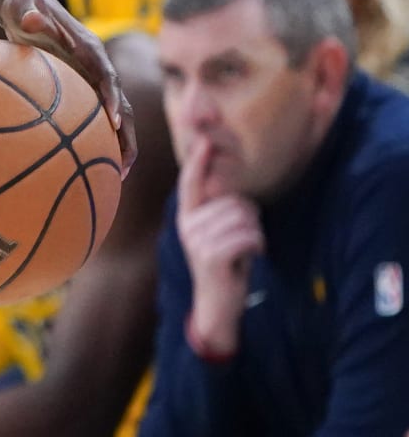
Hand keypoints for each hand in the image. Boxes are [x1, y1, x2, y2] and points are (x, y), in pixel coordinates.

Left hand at [0, 0, 135, 172]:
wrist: (24, 6)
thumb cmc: (21, 7)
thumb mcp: (21, 7)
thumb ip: (27, 12)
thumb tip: (30, 20)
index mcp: (88, 48)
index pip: (107, 76)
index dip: (112, 98)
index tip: (112, 122)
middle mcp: (97, 65)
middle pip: (121, 103)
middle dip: (126, 134)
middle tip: (125, 165)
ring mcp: (91, 78)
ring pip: (114, 115)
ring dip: (119, 144)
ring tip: (116, 176)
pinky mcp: (82, 87)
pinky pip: (94, 117)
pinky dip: (98, 139)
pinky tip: (86, 165)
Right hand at [176, 137, 261, 353]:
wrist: (217, 305)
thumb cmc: (224, 264)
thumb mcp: (217, 234)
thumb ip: (219, 211)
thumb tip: (232, 190)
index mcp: (188, 216)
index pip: (191, 182)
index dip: (198, 161)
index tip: (204, 140)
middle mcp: (188, 225)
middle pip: (234, 202)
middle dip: (250, 219)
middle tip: (243, 241)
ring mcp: (197, 241)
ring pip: (244, 219)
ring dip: (255, 235)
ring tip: (246, 251)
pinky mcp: (211, 256)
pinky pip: (247, 237)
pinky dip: (257, 247)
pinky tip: (250, 258)